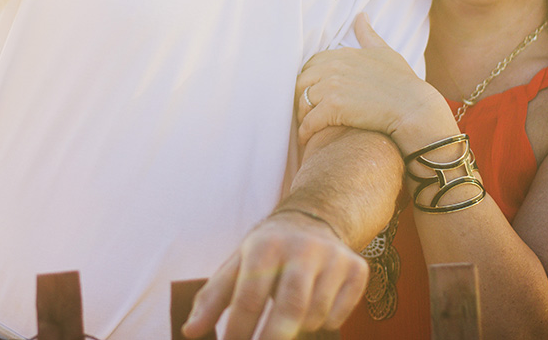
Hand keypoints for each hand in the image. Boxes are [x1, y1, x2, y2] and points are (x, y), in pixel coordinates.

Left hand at [182, 210, 367, 339]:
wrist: (314, 219)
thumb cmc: (267, 251)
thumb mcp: (237, 264)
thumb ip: (213, 298)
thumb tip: (191, 332)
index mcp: (266, 246)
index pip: (249, 297)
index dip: (237, 331)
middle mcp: (302, 248)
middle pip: (290, 308)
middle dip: (273, 339)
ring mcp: (333, 258)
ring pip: (316, 316)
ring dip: (299, 330)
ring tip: (288, 319)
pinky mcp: (356, 268)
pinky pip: (339, 316)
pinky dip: (323, 323)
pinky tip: (313, 307)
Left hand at [296, 15, 444, 146]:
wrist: (415, 108)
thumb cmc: (403, 82)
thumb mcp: (385, 52)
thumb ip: (368, 35)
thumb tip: (361, 16)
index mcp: (342, 54)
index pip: (311, 65)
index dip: (309, 80)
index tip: (311, 93)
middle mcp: (333, 66)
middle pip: (301, 82)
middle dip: (300, 97)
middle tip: (304, 112)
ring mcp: (332, 86)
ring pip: (302, 101)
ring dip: (301, 116)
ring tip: (306, 126)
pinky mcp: (333, 107)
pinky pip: (309, 121)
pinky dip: (306, 131)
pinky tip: (308, 140)